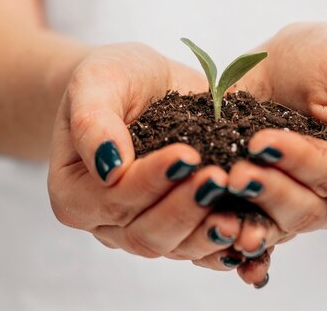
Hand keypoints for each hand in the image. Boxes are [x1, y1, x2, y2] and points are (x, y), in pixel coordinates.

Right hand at [48, 43, 247, 264]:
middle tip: (218, 177)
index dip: (150, 181)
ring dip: (208, 231)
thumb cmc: (113, 79)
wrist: (142, 85)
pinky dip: (227, 244)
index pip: (113, 197)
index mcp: (75, 193)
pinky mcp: (181, 225)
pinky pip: (202, 246)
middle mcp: (108, 222)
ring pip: (177, 247)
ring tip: (238, 211)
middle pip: (145, 233)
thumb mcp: (96, 82)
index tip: (187, 154)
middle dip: (185, 208)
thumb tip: (110, 167)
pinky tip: (251, 231)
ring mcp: (145, 228)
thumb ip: (92, 120)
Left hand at [220, 23, 326, 263]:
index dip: (299, 161)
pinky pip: (246, 227)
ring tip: (217, 207)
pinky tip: (213, 238)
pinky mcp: (256, 201)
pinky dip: (230, 238)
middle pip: (303, 209)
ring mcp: (291, 203)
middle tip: (236, 174)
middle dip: (268, 191)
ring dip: (246, 221)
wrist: (295, 62)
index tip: (263, 142)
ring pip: (273, 225)